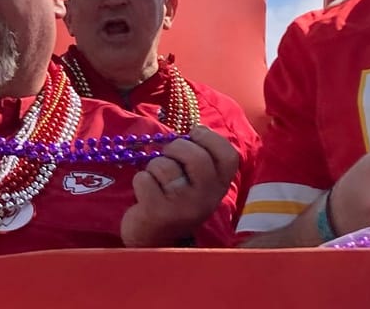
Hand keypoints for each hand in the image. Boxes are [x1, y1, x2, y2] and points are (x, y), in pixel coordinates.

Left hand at [121, 127, 239, 246]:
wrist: (154, 240)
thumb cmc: (175, 201)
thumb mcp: (197, 184)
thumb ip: (201, 159)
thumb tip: (196, 128)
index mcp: (219, 189)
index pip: (229, 157)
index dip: (211, 138)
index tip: (195, 134)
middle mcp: (206, 200)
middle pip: (196, 157)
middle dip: (177, 147)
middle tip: (169, 155)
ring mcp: (183, 207)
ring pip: (165, 165)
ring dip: (154, 167)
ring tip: (157, 181)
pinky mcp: (158, 212)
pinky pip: (144, 178)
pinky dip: (140, 181)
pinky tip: (146, 194)